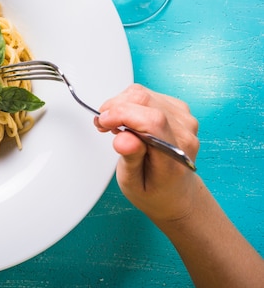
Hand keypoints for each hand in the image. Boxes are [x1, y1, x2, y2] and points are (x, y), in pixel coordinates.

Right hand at [94, 84, 200, 223]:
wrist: (175, 192)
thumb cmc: (155, 189)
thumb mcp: (134, 184)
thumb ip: (131, 160)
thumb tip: (124, 139)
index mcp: (174, 154)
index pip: (152, 120)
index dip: (122, 114)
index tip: (103, 121)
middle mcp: (183, 132)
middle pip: (145, 100)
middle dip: (116, 107)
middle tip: (103, 124)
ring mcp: (183, 119)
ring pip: (144, 94)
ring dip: (121, 104)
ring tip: (114, 124)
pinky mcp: (178, 110)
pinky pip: (148, 94)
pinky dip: (130, 103)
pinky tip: (127, 120)